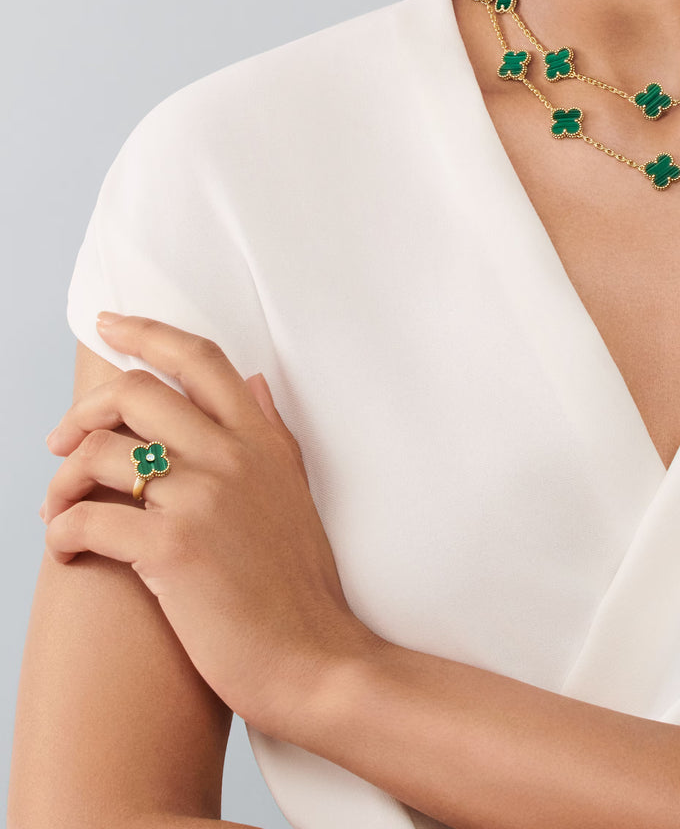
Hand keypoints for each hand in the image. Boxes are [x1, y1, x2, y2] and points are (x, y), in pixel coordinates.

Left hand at [41, 313, 382, 742]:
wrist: (316, 658)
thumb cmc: (301, 586)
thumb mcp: (296, 491)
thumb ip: (272, 432)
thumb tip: (255, 382)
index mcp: (261, 439)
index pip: (199, 358)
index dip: (147, 332)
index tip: (109, 326)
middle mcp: (232, 455)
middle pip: (135, 393)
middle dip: (83, 411)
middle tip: (62, 441)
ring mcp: (202, 497)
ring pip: (102, 451)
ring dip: (63, 478)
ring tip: (59, 507)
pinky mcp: (171, 548)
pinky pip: (88, 516)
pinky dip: (62, 528)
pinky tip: (66, 545)